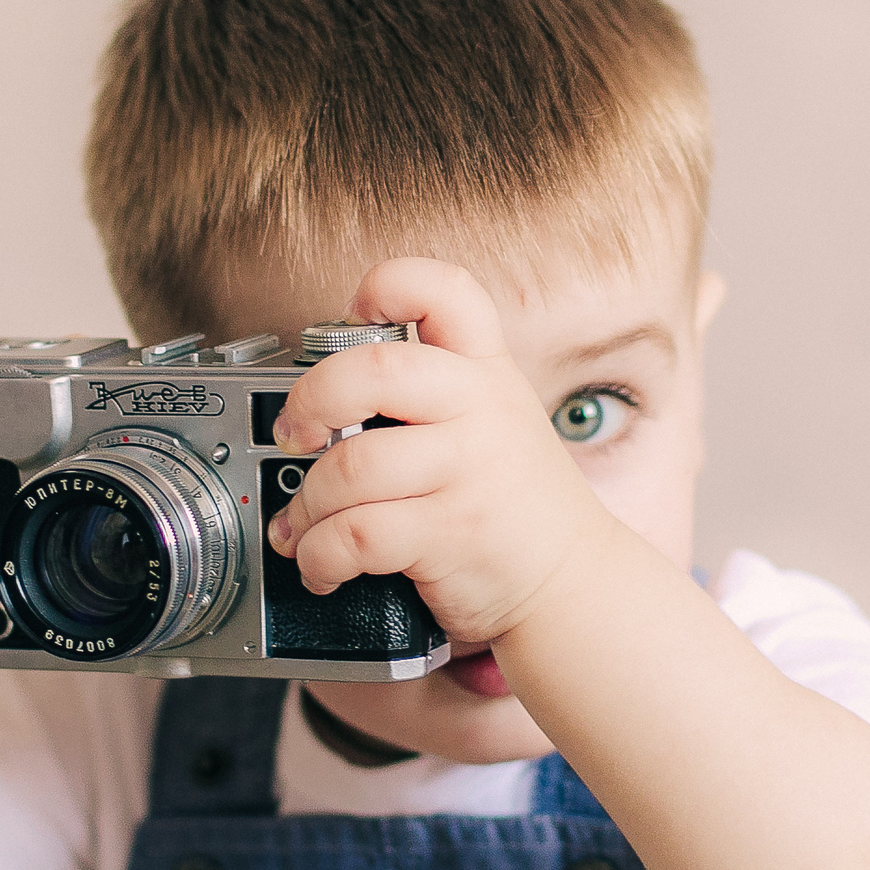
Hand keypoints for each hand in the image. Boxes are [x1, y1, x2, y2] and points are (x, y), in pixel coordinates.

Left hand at [264, 259, 618, 643]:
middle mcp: (480, 409)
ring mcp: (469, 470)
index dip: (386, 286)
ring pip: (350, 466)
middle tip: (295, 434)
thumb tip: (319, 404)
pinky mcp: (453, 533)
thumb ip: (426, 396)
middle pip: (373, 370)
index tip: (351, 317)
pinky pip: (356, 535)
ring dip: (306, 504)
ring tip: (301, 526)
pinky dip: (320, 556)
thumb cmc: (513, 502)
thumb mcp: (493, 421)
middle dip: (310, 402)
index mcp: (486, 371)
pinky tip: (321, 565)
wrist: (573, 582)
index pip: (443, 291)